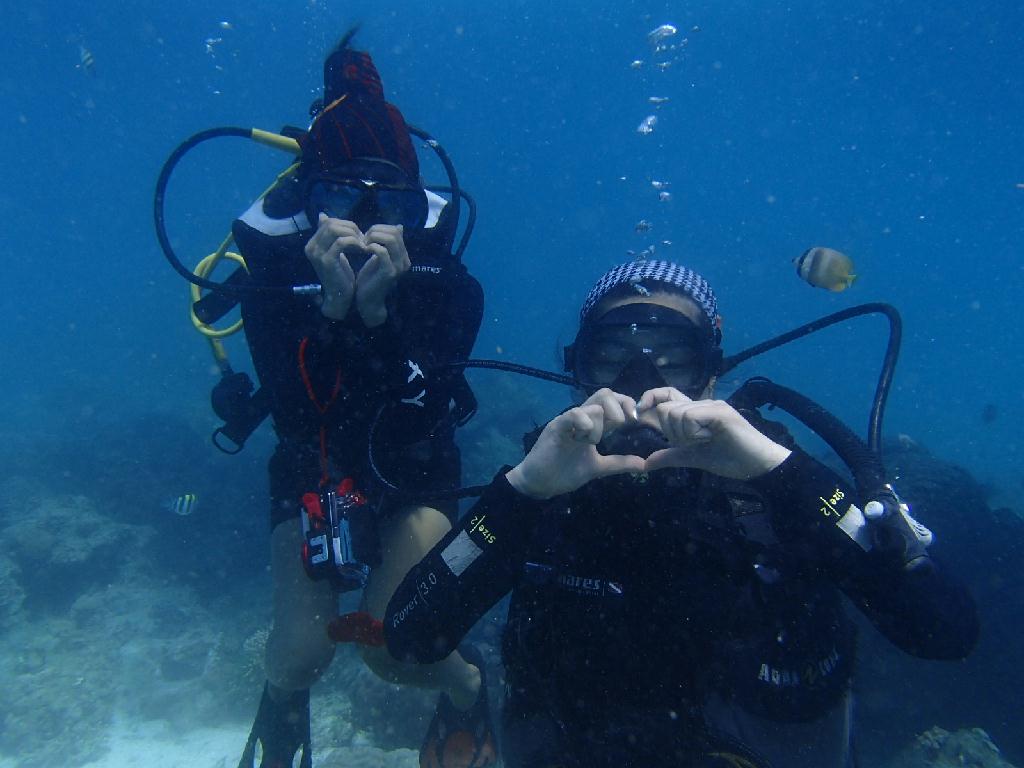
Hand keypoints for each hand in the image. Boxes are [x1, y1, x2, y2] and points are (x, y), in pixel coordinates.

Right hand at [304, 214, 364, 319]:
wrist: (340, 297)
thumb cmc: (340, 275)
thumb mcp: (334, 251)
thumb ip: (330, 234)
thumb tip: (322, 215)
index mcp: (312, 244)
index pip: (328, 222)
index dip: (346, 225)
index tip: (358, 235)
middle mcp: (311, 247)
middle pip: (331, 223)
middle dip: (351, 228)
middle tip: (363, 238)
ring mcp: (317, 254)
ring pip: (336, 229)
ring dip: (353, 234)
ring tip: (363, 244)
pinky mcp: (327, 261)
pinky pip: (342, 242)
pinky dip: (355, 242)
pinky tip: (363, 249)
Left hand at [355, 224, 410, 326]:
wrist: (367, 300)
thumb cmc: (371, 278)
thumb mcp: (380, 257)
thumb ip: (388, 243)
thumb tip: (400, 226)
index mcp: (403, 256)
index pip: (396, 231)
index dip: (380, 228)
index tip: (366, 235)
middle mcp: (405, 261)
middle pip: (395, 232)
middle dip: (376, 231)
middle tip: (363, 238)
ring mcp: (398, 267)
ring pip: (390, 239)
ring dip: (374, 237)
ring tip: (363, 243)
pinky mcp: (389, 272)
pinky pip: (382, 252)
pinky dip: (371, 247)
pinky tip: (363, 250)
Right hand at [506, 389, 645, 499]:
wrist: (540, 484)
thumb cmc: (565, 472)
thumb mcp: (598, 468)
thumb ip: (619, 463)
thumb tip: (643, 464)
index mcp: (592, 424)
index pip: (612, 401)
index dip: (627, 404)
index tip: (635, 420)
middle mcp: (581, 418)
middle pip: (605, 394)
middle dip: (619, 408)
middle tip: (620, 426)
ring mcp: (568, 421)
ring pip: (594, 407)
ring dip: (600, 426)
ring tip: (591, 443)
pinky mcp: (556, 427)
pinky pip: (574, 414)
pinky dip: (585, 425)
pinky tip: (581, 440)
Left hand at [637, 387, 790, 479]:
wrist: (758, 466)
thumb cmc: (730, 459)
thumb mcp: (693, 459)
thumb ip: (670, 456)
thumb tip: (646, 463)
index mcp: (695, 412)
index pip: (666, 395)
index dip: (651, 398)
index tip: (640, 412)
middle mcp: (702, 404)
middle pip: (665, 409)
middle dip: (672, 432)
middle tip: (694, 442)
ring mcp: (711, 406)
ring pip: (675, 414)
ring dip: (685, 435)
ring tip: (706, 441)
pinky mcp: (719, 411)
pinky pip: (690, 417)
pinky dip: (694, 433)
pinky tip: (711, 438)